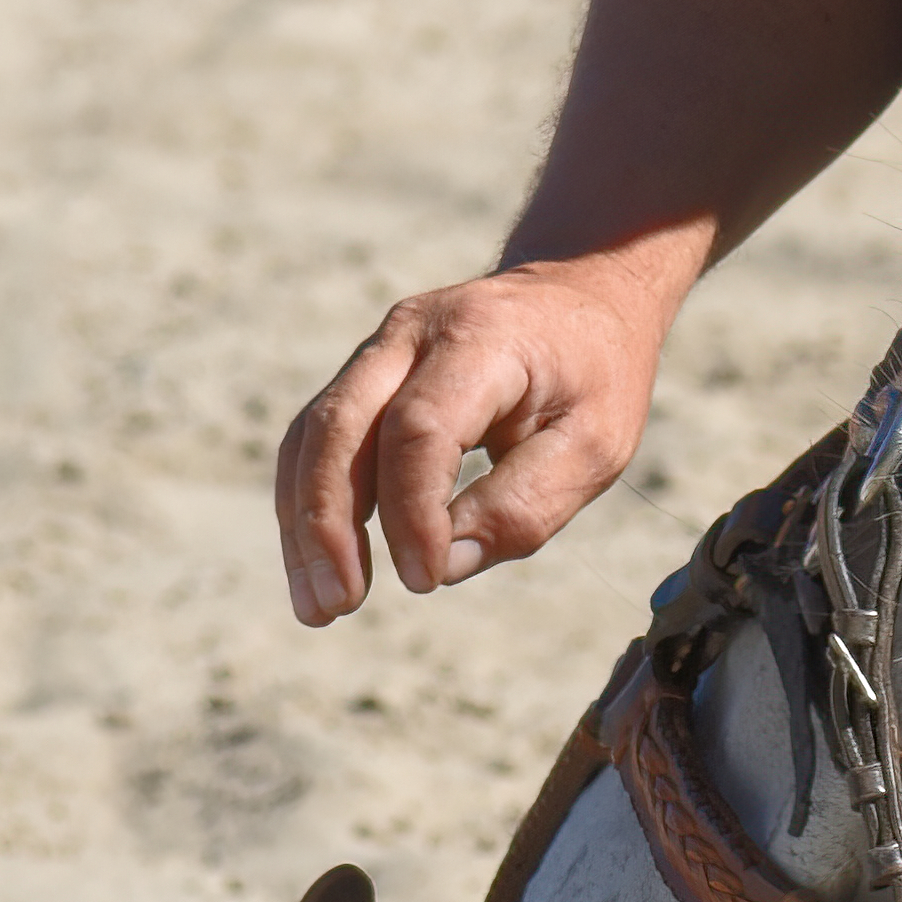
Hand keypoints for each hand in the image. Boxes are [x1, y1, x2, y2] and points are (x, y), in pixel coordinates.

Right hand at [275, 251, 681, 626]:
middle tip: (336, 606)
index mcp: (482, 339)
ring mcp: (380, 349)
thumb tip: (447, 563)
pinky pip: (319, 440)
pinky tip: (321, 566)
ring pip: (313, 436)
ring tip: (319, 606)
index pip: (419, 429)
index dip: (411, 512)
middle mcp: (413, 333)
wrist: (582, 295)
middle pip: (339, 426)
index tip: (425, 578)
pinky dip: (311, 504)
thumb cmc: (595, 375)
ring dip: (305, 525)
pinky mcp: (365, 375)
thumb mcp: (596, 444)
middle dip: (326, 523)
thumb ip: (526, 504)